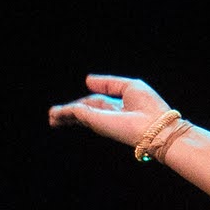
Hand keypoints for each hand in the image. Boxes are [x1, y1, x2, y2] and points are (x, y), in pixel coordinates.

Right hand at [48, 75, 174, 149]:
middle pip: (85, 112)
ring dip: (64, 115)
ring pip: (79, 116)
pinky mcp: (97, 121)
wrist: (157, 128)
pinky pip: (78, 113)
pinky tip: (57, 114)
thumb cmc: (151, 109)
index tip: (73, 105)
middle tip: (54, 116)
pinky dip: (67, 112)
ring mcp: (102, 120)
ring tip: (52, 118)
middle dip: (70, 113)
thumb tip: (87, 80)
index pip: (97, 103)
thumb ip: (108, 84)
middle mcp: (108, 116)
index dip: (85, 103)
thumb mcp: (129, 87)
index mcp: (118, 107)